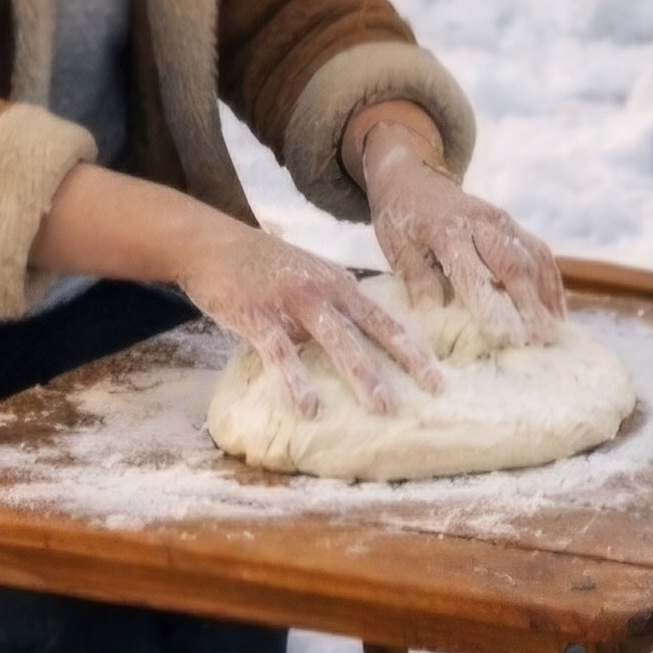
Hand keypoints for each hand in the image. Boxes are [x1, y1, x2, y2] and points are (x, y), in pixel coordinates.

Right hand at [180, 224, 446, 416]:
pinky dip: (296, 382)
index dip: (415, 343)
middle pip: (373, 327)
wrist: (211, 243)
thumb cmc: (264, 268)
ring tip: (384, 407)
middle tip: (435, 388)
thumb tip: (362, 342)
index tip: (441, 370)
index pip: (386, 317)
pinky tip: (309, 408)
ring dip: (363, 374)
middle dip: (407, 358)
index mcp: (340, 284)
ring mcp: (292, 303)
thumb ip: (335, 304)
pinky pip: (281, 354)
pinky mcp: (258, 317)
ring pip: (337, 340)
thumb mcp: (309, 276)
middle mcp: (324, 291)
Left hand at [361, 127, 564, 345]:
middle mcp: (481, 224)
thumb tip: (431, 310)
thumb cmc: (403, 219)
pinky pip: (541, 254)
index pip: (472, 272)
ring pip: (533, 260)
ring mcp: (503, 222)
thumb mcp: (396, 246)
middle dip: (529, 305)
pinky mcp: (515, 225)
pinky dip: (552, 283)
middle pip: (513, 266)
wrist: (416, 177)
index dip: (489, 305)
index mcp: (446, 230)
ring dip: (545, 297)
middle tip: (540, 340)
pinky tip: (556, 311)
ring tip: (553, 333)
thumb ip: (415, 277)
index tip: (502, 336)